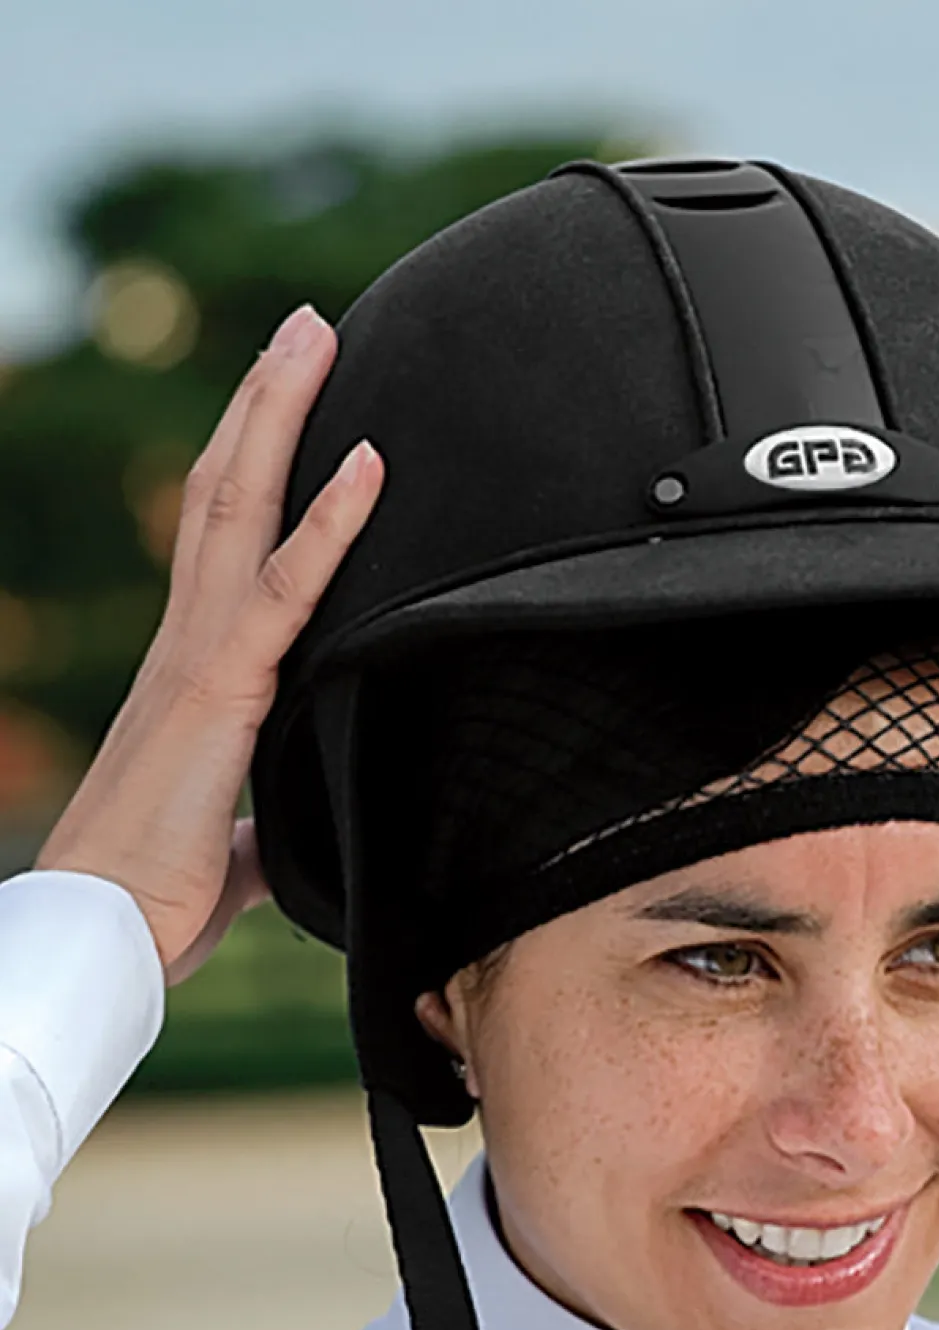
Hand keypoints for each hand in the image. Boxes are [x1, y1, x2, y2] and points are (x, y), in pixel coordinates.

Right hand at [36, 305, 383, 985]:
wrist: (110, 932)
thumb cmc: (157, 894)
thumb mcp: (229, 844)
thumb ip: (260, 823)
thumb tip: (274, 836)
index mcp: (197, 670)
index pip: (227, 544)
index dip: (258, 468)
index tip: (293, 405)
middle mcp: (190, 642)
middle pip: (225, 491)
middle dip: (264, 402)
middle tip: (307, 325)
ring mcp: (201, 656)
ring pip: (239, 505)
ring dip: (280, 413)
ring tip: (315, 332)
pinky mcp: (223, 689)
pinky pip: (283, 587)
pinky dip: (329, 522)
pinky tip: (368, 462)